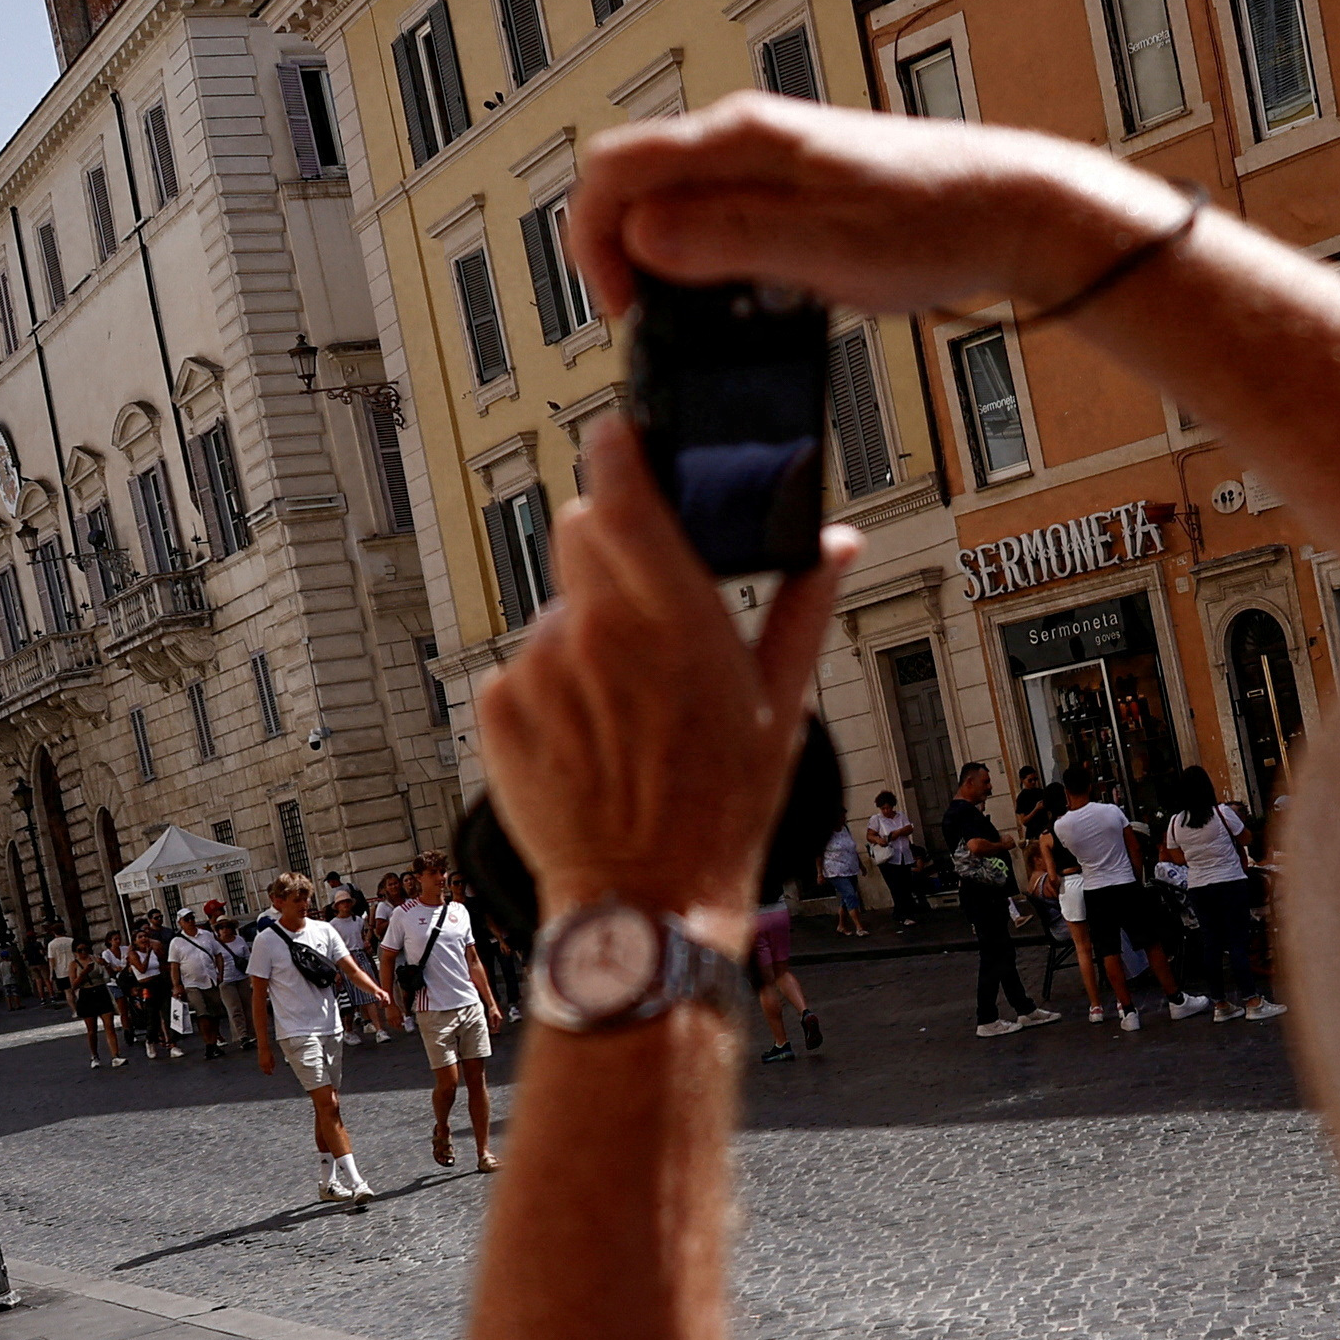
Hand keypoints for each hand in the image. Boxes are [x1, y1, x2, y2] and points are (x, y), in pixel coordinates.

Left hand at [480, 409, 854, 920]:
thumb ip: (804, 606)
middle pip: (577, 532)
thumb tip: (840, 544)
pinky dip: (546, 689)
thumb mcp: (780, 705)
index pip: (623, 493)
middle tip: (639, 610)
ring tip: (618, 708)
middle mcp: (601, 633)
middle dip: (606, 549)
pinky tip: (584, 739)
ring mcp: (542, 669)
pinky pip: (519, 667)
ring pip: (554, 609)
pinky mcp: (499, 707)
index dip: (617, 454)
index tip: (619, 440)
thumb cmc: (722, 807)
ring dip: (580, 637)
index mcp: (678, 620)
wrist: (645, 899)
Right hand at [568, 92, 1178, 323]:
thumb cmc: (937, 221)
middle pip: (632, 186)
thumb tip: (640, 240)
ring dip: (667, 264)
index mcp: (743, 137)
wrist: (1009, 211)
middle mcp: (745, 138)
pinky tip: (747, 304)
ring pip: (671, 208)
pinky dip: (710, 267)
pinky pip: (715, 224)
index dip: (593, 242)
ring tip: (705, 320)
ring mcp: (765, 164)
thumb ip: (727, 240)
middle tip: (655, 323)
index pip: (612, 168)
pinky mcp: (786, 193)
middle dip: (622, 256)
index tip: (624, 306)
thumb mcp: (825, 247)